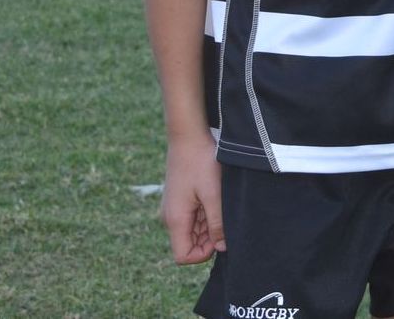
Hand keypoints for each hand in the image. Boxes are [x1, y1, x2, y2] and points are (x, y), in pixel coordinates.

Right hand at [160, 131, 224, 263]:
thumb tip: (221, 247)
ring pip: (193, 231)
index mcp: (176, 220)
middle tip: (223, 215)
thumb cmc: (201, 163)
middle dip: (209, 238)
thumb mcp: (214, 195)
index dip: (203, 253)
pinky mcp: (180, 200)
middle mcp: (171, 218)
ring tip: (219, 202)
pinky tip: (215, 197)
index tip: (220, 235)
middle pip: (189, 244)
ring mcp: (174, 209)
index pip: (183, 256)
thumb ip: (216, 224)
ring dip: (209, 224)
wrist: (188, 137)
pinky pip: (193, 217)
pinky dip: (206, 214)